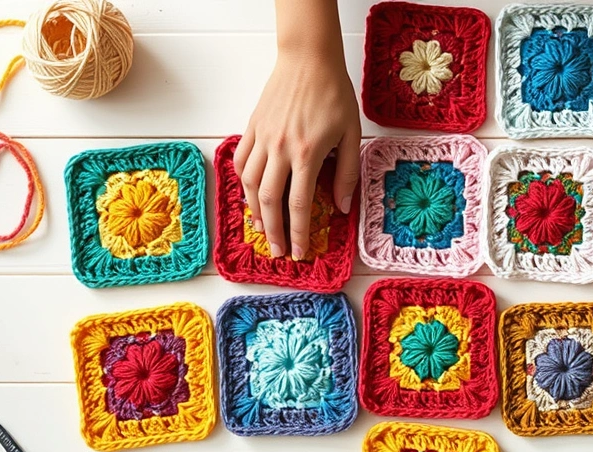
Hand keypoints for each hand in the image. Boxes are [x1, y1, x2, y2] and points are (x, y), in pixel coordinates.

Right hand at [233, 48, 359, 259]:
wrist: (308, 59)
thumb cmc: (333, 93)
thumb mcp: (351, 133)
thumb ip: (347, 173)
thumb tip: (341, 208)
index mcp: (308, 153)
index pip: (300, 204)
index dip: (299, 233)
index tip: (300, 252)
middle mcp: (280, 149)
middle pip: (270, 201)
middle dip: (274, 232)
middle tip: (278, 251)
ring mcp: (262, 138)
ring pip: (249, 185)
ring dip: (255, 212)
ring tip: (263, 230)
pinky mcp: (251, 127)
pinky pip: (240, 162)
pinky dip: (242, 184)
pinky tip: (250, 197)